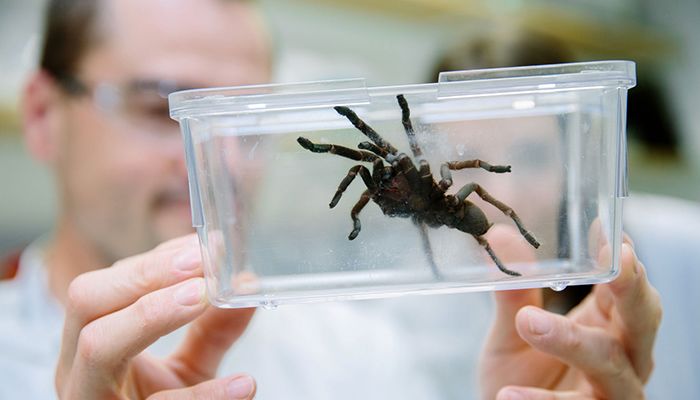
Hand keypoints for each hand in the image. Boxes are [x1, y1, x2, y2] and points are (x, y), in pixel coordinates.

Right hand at [56, 235, 256, 398]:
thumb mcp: (186, 368)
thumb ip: (213, 328)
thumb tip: (249, 283)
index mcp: (89, 342)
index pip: (106, 285)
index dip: (154, 261)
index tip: (204, 246)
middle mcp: (77, 371)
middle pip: (86, 302)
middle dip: (145, 275)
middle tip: (201, 263)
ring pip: (97, 346)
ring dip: (152, 313)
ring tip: (204, 297)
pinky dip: (205, 398)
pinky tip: (244, 385)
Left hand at [479, 225, 661, 398]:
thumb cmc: (524, 373)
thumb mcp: (515, 328)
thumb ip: (514, 289)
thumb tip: (500, 237)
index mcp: (608, 321)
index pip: (627, 284)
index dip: (622, 259)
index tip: (606, 230)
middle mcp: (624, 354)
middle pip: (642, 318)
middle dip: (631, 288)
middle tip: (614, 262)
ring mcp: (615, 391)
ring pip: (610, 363)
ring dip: (572, 340)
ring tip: (529, 322)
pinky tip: (509, 393)